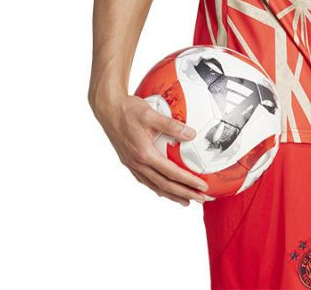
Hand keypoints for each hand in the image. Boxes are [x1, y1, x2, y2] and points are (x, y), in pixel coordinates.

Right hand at [92, 93, 208, 206]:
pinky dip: (157, 187)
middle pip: (164, 185)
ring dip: (171, 195)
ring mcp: (131, 164)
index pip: (171, 173)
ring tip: (185, 201)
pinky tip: (162, 190)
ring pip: (154, 185)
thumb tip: (191, 134)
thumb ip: (172, 125)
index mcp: (144, 154)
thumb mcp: (151, 114)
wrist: (108, 109)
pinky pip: (144, 180)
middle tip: (200, 199)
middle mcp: (137, 163)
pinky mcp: (128, 161)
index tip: (202, 186)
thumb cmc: (128, 110)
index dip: (188, 181)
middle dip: (184, 193)